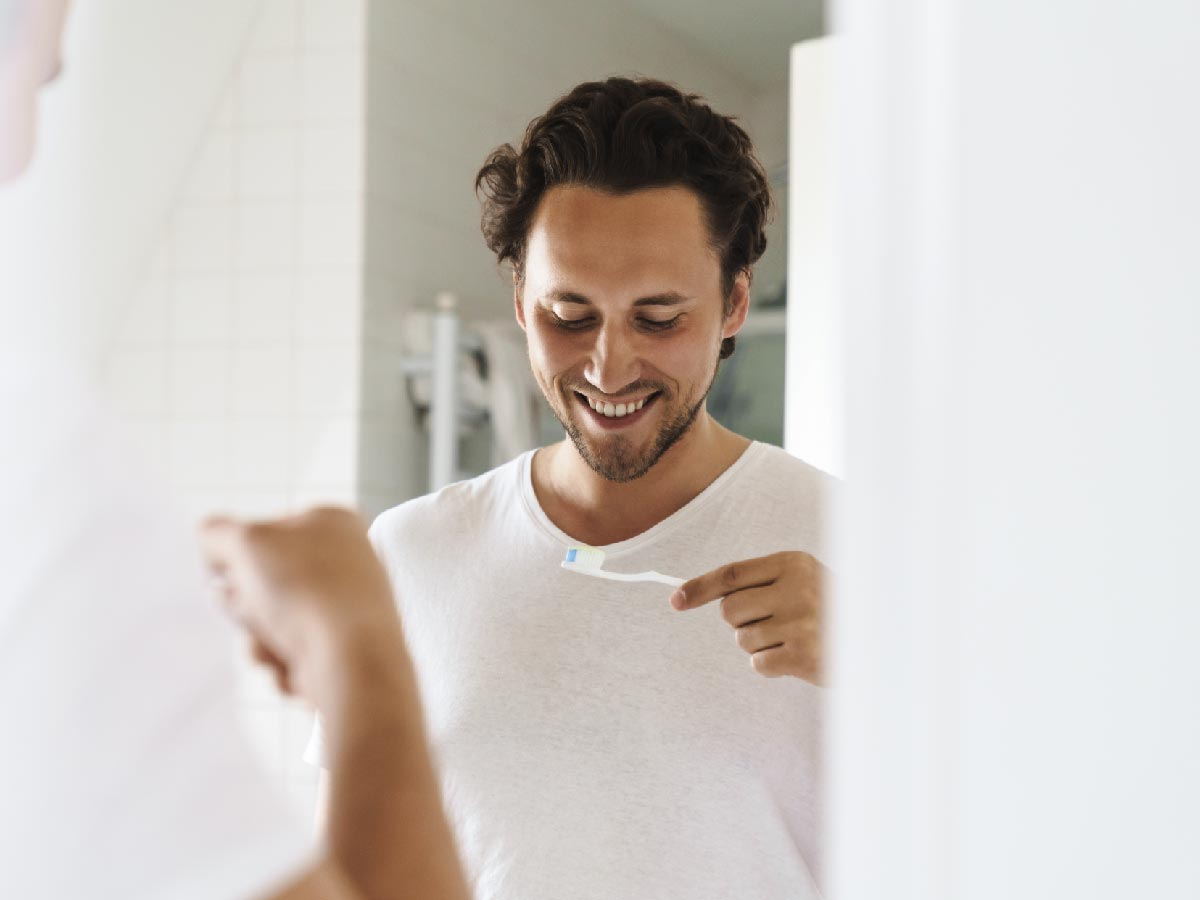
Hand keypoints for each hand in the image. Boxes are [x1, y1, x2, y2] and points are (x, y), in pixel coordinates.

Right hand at [199, 506, 407, 707]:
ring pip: (272, 622)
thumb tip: (210, 540)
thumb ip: (216, 531)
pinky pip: (290, 654)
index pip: (263, 532)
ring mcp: (346, 606)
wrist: (354, 662)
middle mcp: (346, 561)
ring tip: (279, 643)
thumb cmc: (308, 591)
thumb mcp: (248, 541)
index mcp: (332, 521)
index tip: (230, 574)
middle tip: (254, 610)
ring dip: (259, 639)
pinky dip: (283, 663)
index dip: (237, 556)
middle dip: (246, 605)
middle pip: (264, 581)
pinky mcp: (343, 648)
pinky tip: (298, 665)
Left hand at [670, 551, 824, 684]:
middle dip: (741, 623)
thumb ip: (762, 583)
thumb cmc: (831, 611)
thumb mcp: (802, 581)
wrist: (880, 643)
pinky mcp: (804, 654)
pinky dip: (771, 666)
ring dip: (760, 645)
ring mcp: (801, 621)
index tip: (675, 601)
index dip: (699, 588)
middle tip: (773, 625)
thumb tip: (708, 598)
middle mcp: (797, 587)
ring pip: (742, 639)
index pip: (731, 574)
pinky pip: (758, 663)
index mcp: (793, 563)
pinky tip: (797, 659)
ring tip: (793, 640)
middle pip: (729, 611)